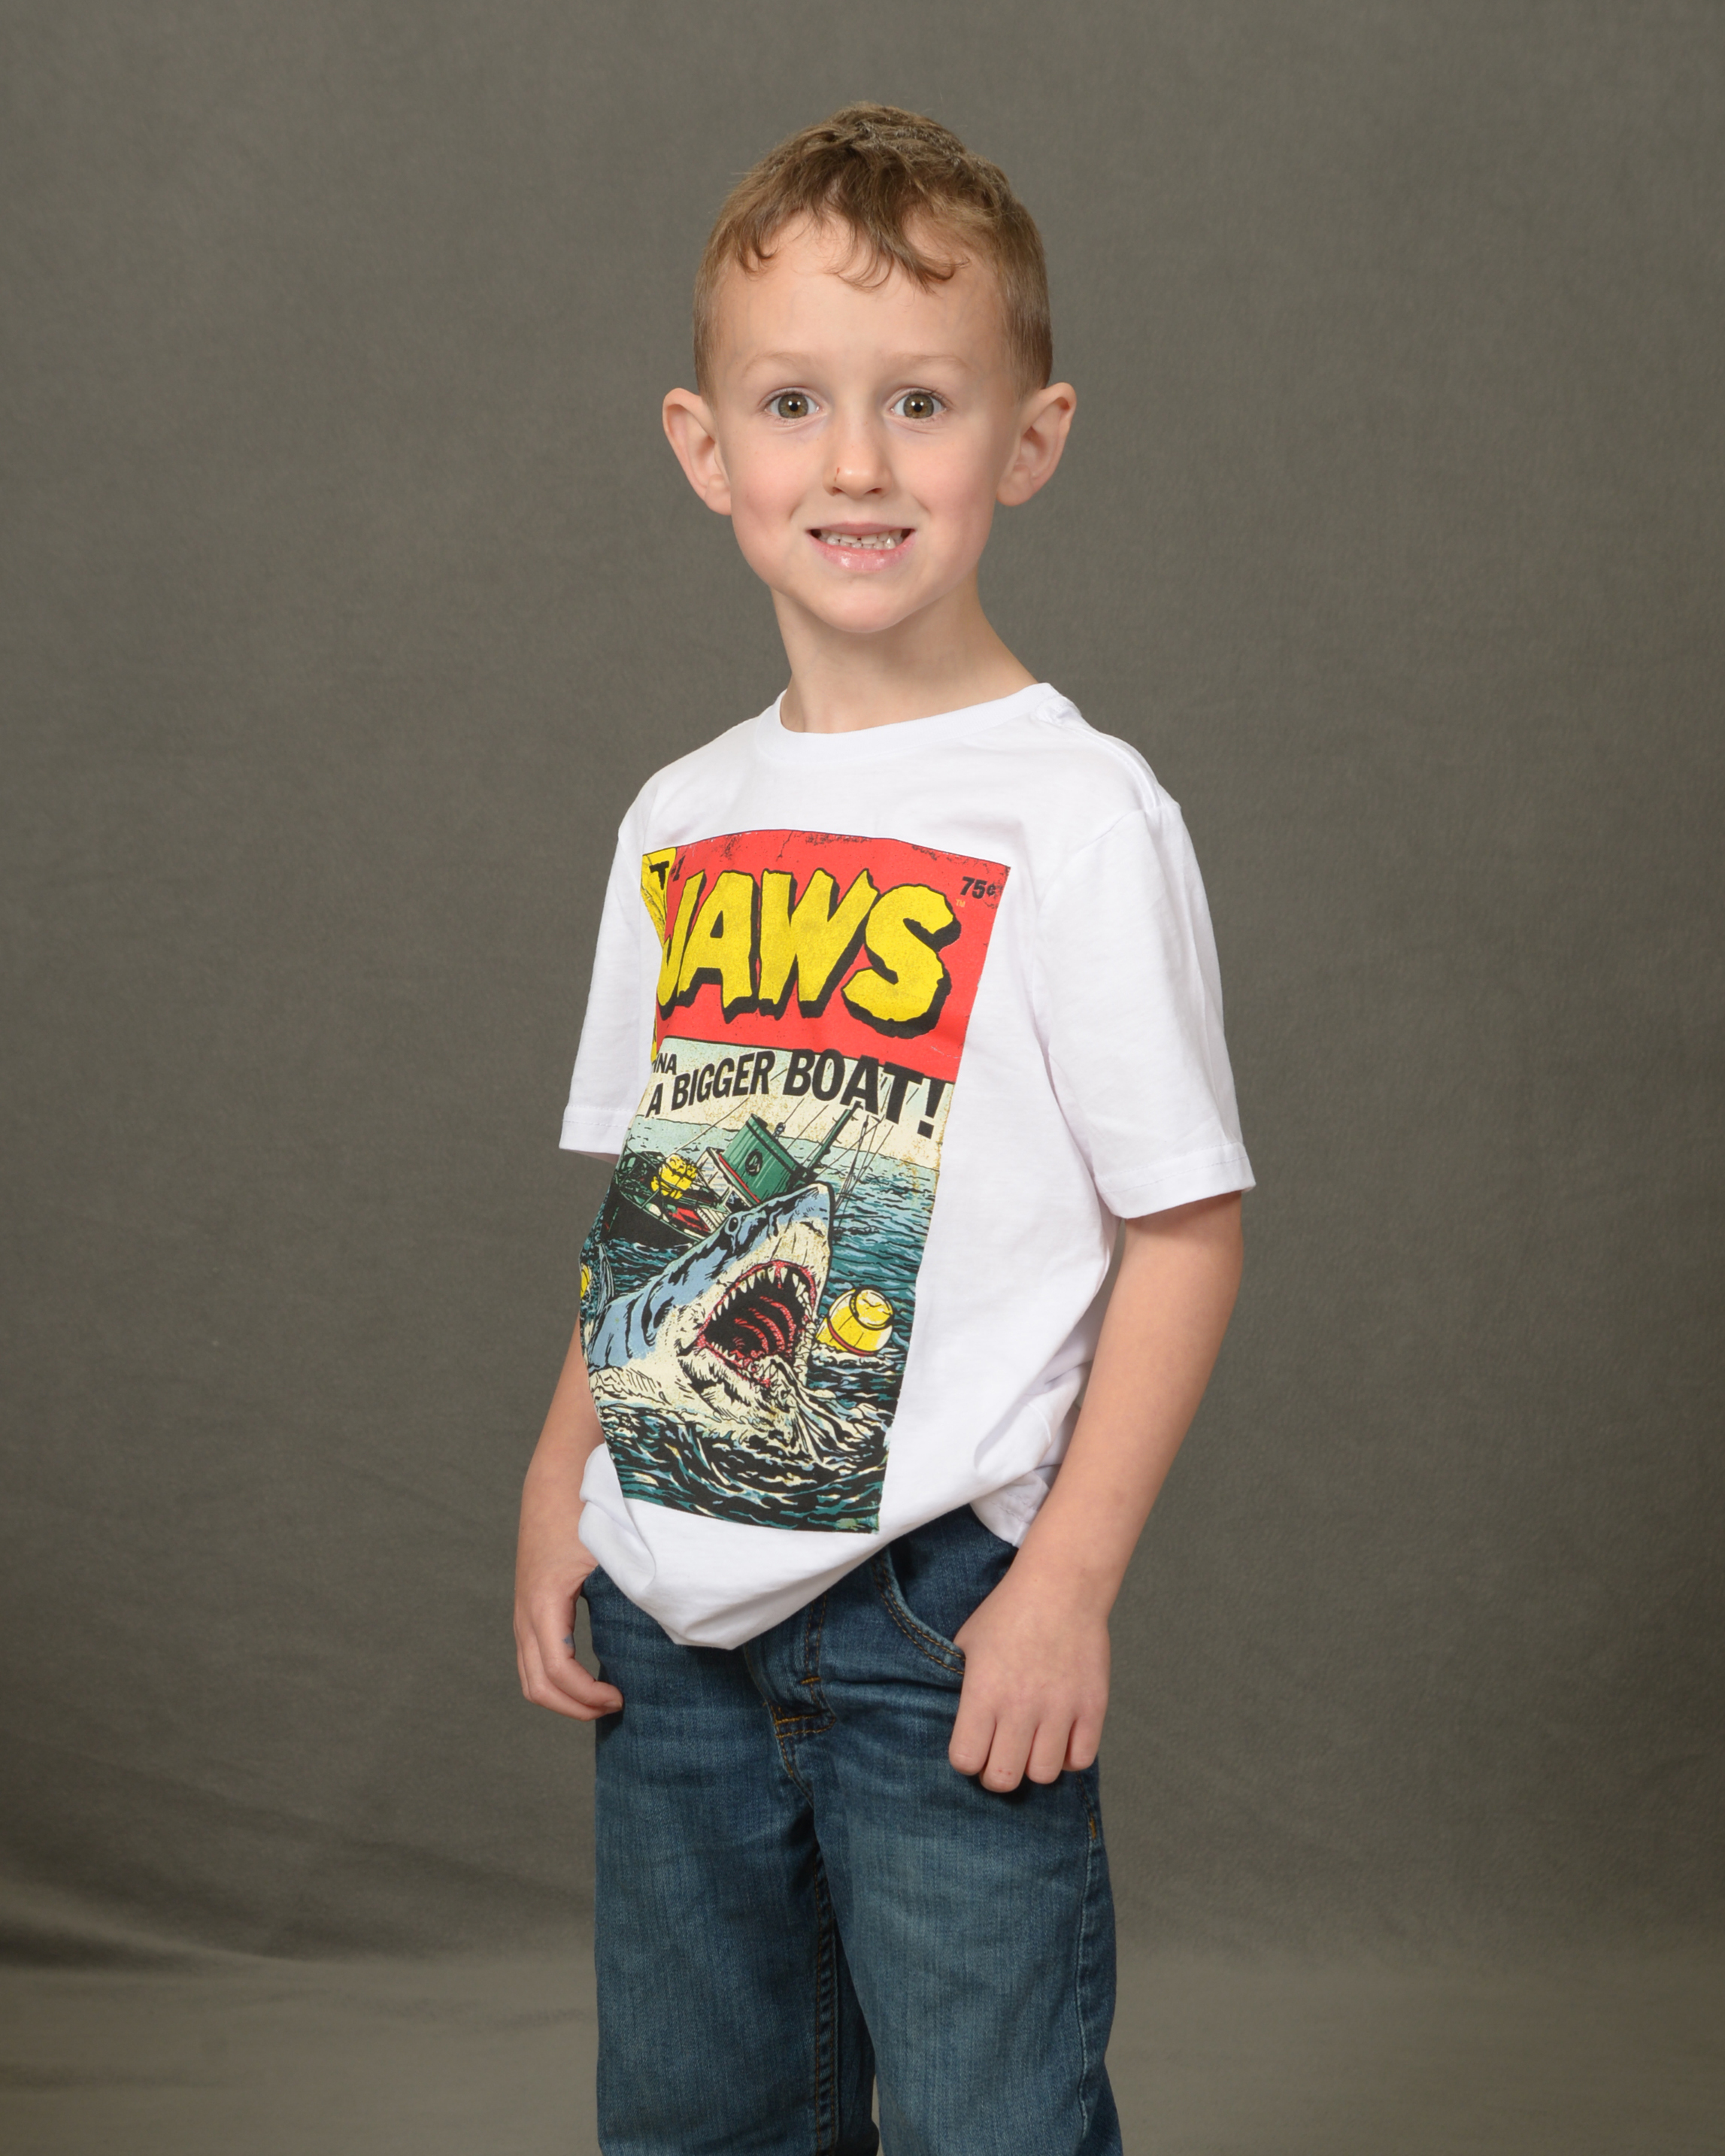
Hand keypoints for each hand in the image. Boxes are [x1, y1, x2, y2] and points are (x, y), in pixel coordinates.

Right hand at [514, 1463, 622, 1721]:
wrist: (557, 1478)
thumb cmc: (587, 1509)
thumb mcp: (612, 1550)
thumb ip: (632, 1587)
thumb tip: (667, 1624)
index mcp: (545, 1601)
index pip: (558, 1671)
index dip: (588, 1696)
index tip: (621, 1698)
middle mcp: (526, 1612)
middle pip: (537, 1686)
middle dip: (575, 1707)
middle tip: (616, 1705)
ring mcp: (523, 1611)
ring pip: (530, 1677)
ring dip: (564, 1698)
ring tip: (605, 1697)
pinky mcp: (530, 1608)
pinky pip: (533, 1659)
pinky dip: (557, 1679)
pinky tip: (592, 1674)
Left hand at [948, 1564, 1109, 1790]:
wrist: (1060, 1588)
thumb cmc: (1007, 1614)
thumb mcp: (966, 1644)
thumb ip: (959, 1688)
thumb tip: (956, 1725)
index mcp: (983, 1692)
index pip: (966, 1761)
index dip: (967, 1760)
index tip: (973, 1746)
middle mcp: (1021, 1707)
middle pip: (1004, 1779)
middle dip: (997, 1773)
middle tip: (1001, 1754)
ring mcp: (1060, 1709)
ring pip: (1043, 1775)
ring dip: (1033, 1765)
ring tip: (1032, 1744)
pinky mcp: (1092, 1707)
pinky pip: (1080, 1759)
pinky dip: (1068, 1756)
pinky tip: (1059, 1736)